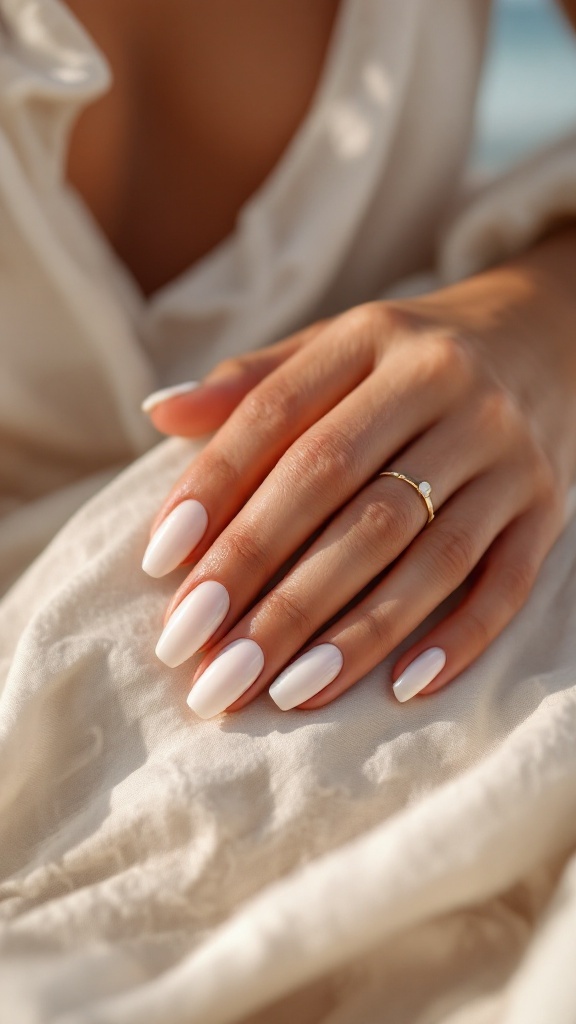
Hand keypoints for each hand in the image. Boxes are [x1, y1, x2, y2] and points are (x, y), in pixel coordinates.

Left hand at [142, 229, 575, 717]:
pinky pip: (505, 579)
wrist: (549, 337)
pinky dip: (457, 637)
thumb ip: (252, 383)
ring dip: (350, 629)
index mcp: (372, 338)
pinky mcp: (547, 503)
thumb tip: (157, 412)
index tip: (161, 567)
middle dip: (265, 583)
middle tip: (205, 660)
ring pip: (420, 550)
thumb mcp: (334, 347)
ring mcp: (504, 448)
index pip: (278, 416)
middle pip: (341, 493)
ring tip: (281, 690)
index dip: (214, 489)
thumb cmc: (410, 358)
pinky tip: (401, 689)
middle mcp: (443, 385)